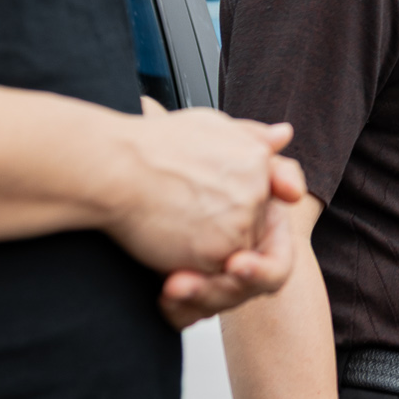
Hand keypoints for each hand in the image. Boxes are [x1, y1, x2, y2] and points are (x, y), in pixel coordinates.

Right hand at [102, 107, 297, 276]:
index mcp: (258, 161)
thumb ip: (251, 135)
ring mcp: (238, 224)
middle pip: (253, 226)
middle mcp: (256, 192)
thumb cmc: (154, 145)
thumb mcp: (211, 126)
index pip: (265, 193)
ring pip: (237, 252)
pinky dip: (194, 269)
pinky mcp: (216, 254)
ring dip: (211, 251)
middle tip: (185, 213)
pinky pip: (215, 273)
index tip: (207, 201)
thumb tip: (284, 135)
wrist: (115, 167)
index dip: (235, 202)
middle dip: (224, 227)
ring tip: (177, 228)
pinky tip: (171, 247)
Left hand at [157, 181, 300, 328]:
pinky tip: (161, 298)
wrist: (154, 174)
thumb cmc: (212, 167)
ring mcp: (215, 280)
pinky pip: (185, 314)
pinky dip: (176, 310)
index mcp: (270, 243)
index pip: (276, 269)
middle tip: (183, 281)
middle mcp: (245, 266)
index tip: (235, 262)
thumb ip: (280, 174)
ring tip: (169, 286)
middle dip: (215, 289)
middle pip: (240, 294)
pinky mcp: (186, 290)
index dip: (260, 271)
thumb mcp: (252, 162)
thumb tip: (294, 191)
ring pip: (211, 308)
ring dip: (193, 298)